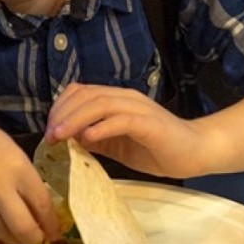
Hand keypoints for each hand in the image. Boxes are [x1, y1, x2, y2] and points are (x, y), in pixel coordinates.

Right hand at [0, 112, 61, 243]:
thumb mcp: (9, 149)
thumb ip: (24, 177)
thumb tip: (37, 205)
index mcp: (18, 169)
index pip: (43, 206)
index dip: (51, 224)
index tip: (55, 232)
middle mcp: (0, 190)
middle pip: (25, 230)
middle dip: (35, 238)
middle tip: (38, 238)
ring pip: (3, 233)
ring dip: (15, 236)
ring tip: (19, 232)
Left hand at [44, 82, 208, 177]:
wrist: (195, 151)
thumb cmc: (157, 148)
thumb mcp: (116, 145)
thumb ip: (94, 140)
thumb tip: (67, 141)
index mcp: (116, 100)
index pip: (80, 92)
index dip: (60, 108)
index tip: (48, 131)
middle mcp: (125, 98)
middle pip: (85, 95)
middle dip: (62, 114)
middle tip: (49, 136)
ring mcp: (138, 108)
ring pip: (99, 103)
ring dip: (75, 119)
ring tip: (59, 137)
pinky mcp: (149, 123)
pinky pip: (121, 119)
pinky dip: (101, 127)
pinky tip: (87, 139)